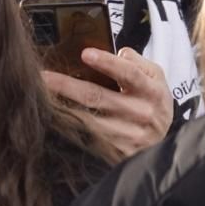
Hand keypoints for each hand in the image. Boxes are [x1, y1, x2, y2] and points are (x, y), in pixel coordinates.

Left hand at [43, 47, 172, 157]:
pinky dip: (70, 129)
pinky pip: (89, 140)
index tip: (85, 54)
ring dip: (63, 109)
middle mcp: (142, 114)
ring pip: (89, 121)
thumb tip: (119, 52)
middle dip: (68, 86)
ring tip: (41, 98)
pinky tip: (55, 121)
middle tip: (44, 77)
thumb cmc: (153, 103)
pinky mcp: (118, 153)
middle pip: (99, 98)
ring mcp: (129, 137)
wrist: (163, 141)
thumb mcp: (156, 78)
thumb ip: (138, 62)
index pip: (129, 74)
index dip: (108, 63)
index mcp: (152, 92)